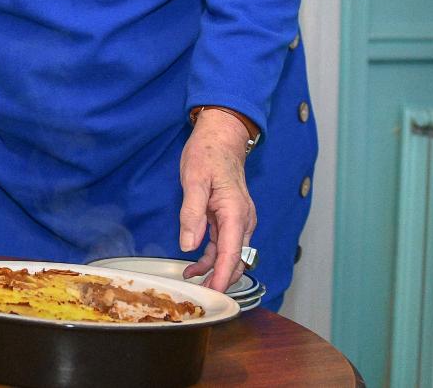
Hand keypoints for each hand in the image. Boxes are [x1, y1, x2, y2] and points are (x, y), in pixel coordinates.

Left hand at [178, 108, 256, 293]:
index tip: (215, 294)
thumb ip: (192, 213)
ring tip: (192, 281)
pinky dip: (212, 257)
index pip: (231, 253)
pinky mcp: (232, 217)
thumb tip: (189, 244)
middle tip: (202, 296)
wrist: (221, 136)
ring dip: (215, 270)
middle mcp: (243, 219)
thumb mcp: (193, 180)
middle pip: (236, 259)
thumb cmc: (207, 154)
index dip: (223, 277)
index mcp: (236, 212)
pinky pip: (224, 244)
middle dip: (222, 280)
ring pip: (231, 254)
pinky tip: (195, 264)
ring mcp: (239, 219)